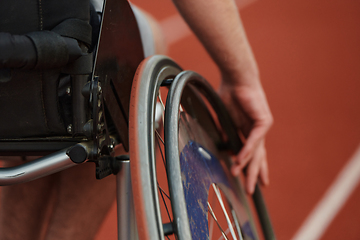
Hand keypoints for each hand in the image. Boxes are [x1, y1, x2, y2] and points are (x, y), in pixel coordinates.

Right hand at [218, 78, 272, 193]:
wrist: (236, 78)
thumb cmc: (229, 94)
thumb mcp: (225, 119)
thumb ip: (226, 133)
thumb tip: (225, 147)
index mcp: (248, 130)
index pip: (252, 153)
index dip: (251, 167)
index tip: (251, 181)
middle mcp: (257, 131)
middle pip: (256, 157)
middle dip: (253, 174)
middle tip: (250, 190)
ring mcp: (261, 127)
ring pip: (256, 152)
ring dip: (248, 166)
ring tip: (242, 180)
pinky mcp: (264, 121)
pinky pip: (254, 140)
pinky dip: (246, 150)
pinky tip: (240, 160)